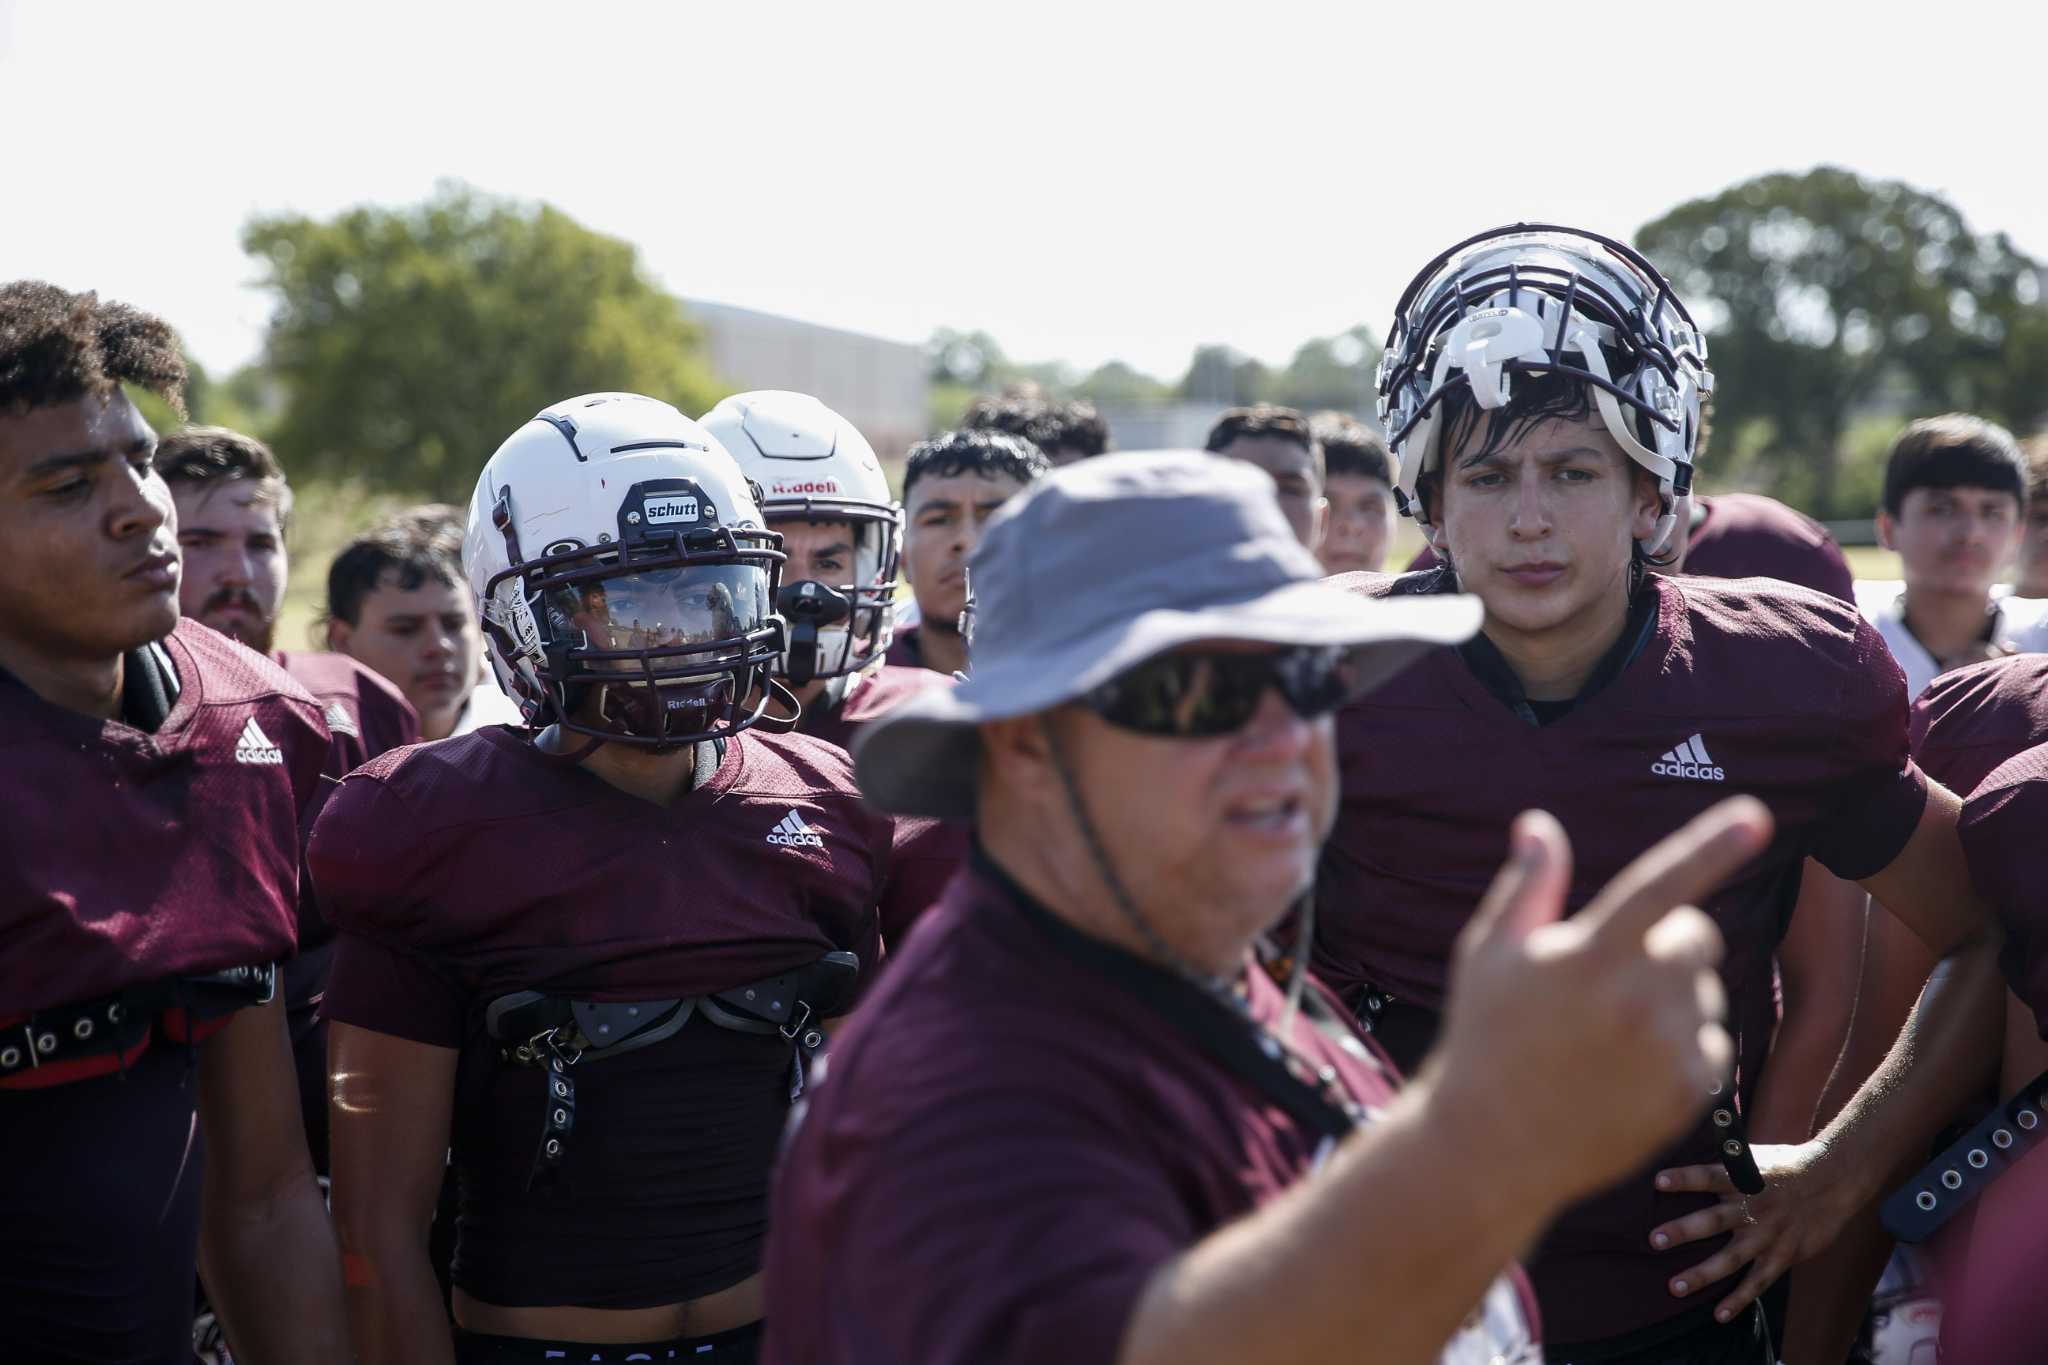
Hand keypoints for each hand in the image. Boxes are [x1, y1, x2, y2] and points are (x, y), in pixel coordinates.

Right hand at [1431, 798, 1773, 1209]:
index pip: (1658, 885)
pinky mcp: (1690, 1092)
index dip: (1709, 846)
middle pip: (1696, 935)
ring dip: (1672, 995)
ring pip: (1704, 989)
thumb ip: (1527, 885)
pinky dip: (1681, 1043)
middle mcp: (1638, 1000)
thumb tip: (1539, 824)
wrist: (1492, 1147)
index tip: (1756, 816)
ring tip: (1609, 1032)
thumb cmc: (1485, 1037)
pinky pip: (1711, 1040)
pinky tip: (1629, 1066)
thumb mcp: (1488, 954)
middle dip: (1668, 939)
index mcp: (1589, 956)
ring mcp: (1669, 1050)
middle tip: (1611, 970)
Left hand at [1647, 1140, 1863, 1322]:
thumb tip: (1692, 1133)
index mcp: (1743, 1178)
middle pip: (1714, 1220)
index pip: (1709, 1176)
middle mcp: (1754, 1207)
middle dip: (1684, 1231)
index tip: (1658, 1181)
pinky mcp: (1783, 1255)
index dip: (1685, 1178)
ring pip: (1731, 1258)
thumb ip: (1723, 1158)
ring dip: (1702, 1274)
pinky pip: (1758, 1281)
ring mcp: (1768, 1235)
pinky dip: (1739, 1298)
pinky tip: (1719, 1314)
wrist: (1834, 1181)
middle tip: (1654, 1240)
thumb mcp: (1754, 1154)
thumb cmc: (1784, 1166)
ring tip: (1674, 1287)